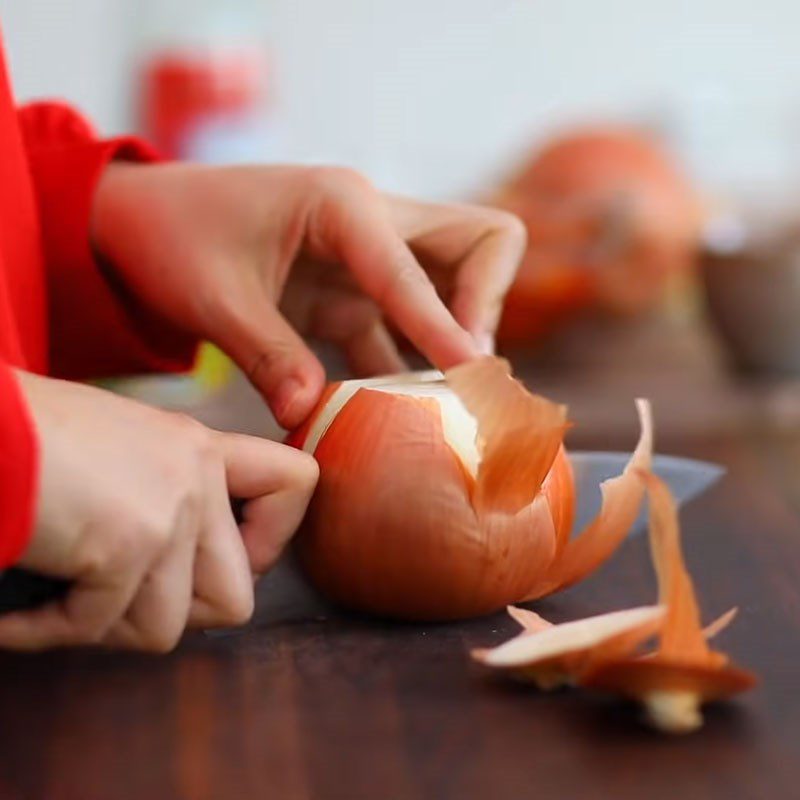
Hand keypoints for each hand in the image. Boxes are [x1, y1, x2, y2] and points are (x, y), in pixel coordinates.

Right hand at [0, 371, 317, 651]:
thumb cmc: (24, 433)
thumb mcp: (119, 445)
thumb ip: (169, 491)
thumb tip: (187, 570)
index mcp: (198, 447)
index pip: (297, 483)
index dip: (271, 538)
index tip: (229, 552)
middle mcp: (197, 473)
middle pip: (237, 596)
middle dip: (172, 615)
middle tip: (117, 597)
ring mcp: (170, 508)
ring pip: (170, 627)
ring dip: (107, 626)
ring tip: (62, 595)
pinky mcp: (129, 542)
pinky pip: (100, 628)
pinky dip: (50, 630)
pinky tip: (20, 608)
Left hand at [91, 164, 525, 427]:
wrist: (140, 224)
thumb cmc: (170, 237)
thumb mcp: (213, 298)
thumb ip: (267, 354)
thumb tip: (309, 414)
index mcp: (341, 204)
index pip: (415, 270)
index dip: (446, 325)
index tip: (474, 375)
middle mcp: (372, 222)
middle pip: (478, 243)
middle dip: (487, 303)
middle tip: (468, 369)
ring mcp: (367, 260)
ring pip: (452, 286)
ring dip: (455, 340)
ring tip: (449, 404)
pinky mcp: (352, 296)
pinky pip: (404, 331)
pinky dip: (410, 369)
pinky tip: (401, 414)